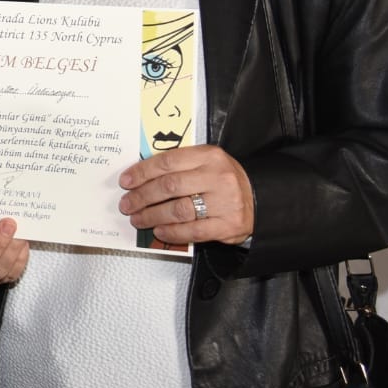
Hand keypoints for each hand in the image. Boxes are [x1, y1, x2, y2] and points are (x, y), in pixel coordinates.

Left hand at [119, 145, 254, 245]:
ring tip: (138, 219)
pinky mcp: (228, 225)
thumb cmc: (224, 180)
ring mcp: (224, 202)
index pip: (167, 161)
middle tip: (127, 204)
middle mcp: (217, 177)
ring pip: (179, 209)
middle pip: (169, 186)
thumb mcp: (206, 162)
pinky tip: (159, 231)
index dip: (142, 172)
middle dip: (142, 196)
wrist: (260, 198)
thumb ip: (180, 166)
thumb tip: (141, 176)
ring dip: (152, 215)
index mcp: (209, 156)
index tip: (126, 181)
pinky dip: (173, 232)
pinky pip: (194, 230)